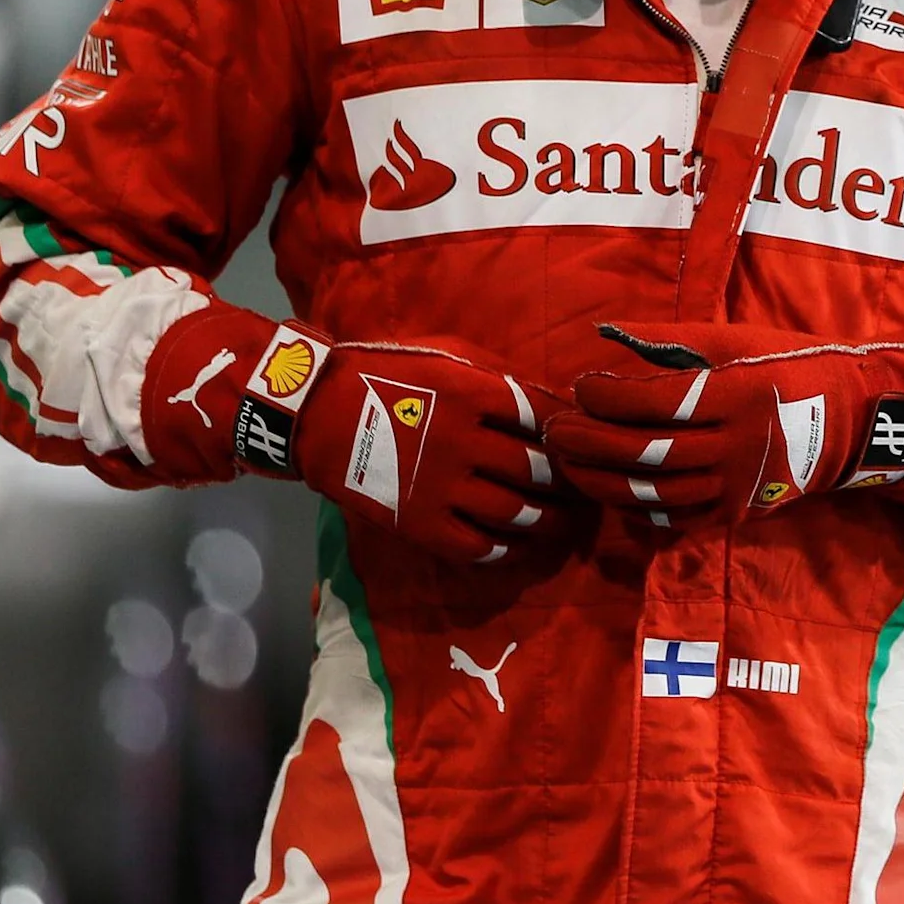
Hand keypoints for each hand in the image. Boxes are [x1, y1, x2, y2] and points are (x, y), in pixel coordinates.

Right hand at [233, 325, 560, 565]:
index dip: (569, 431)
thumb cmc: (387, 374)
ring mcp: (440, 487)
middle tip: (586, 488)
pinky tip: (518, 543)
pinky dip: (506, 549)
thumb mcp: (445, 354)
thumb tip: (550, 402)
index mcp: (473, 393)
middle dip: (571, 482)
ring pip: (517, 513)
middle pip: (540, 470)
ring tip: (564, 520)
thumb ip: (497, 376)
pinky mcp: (419, 523)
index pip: (544, 416)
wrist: (316, 411)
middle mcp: (463, 442)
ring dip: (549, 520)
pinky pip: (478, 548)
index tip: (582, 441)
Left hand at [545, 322, 903, 527]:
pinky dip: (636, 508)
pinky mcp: (739, 514)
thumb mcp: (738, 339)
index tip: (580, 386)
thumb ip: (671, 338)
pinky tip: (609, 490)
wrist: (854, 421)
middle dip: (591, 442)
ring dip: (603, 479)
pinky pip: (676, 519)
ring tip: (568, 461)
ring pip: (656, 493)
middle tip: (555, 429)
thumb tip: (605, 334)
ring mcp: (740, 487)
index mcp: (739, 394)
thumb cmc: (790, 365)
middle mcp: (740, 446)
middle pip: (648, 452)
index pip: (657, 403)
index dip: (608, 398)